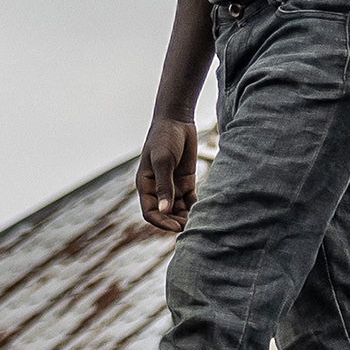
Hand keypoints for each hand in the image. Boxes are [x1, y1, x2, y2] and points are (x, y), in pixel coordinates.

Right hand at [136, 117, 199, 234]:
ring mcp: (172, 186)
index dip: (161, 222)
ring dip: (185, 217)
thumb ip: (164, 186)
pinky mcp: (185, 181)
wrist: (177, 121)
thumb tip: (163, 210)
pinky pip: (190, 200)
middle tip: (190, 228)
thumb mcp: (163, 161)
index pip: (150, 212)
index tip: (174, 227)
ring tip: (198, 222)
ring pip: (178, 209)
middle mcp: (158, 189)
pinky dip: (195, 207)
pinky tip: (204, 211)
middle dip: (175, 222)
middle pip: (165, 214)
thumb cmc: (164, 138)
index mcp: (146, 185)